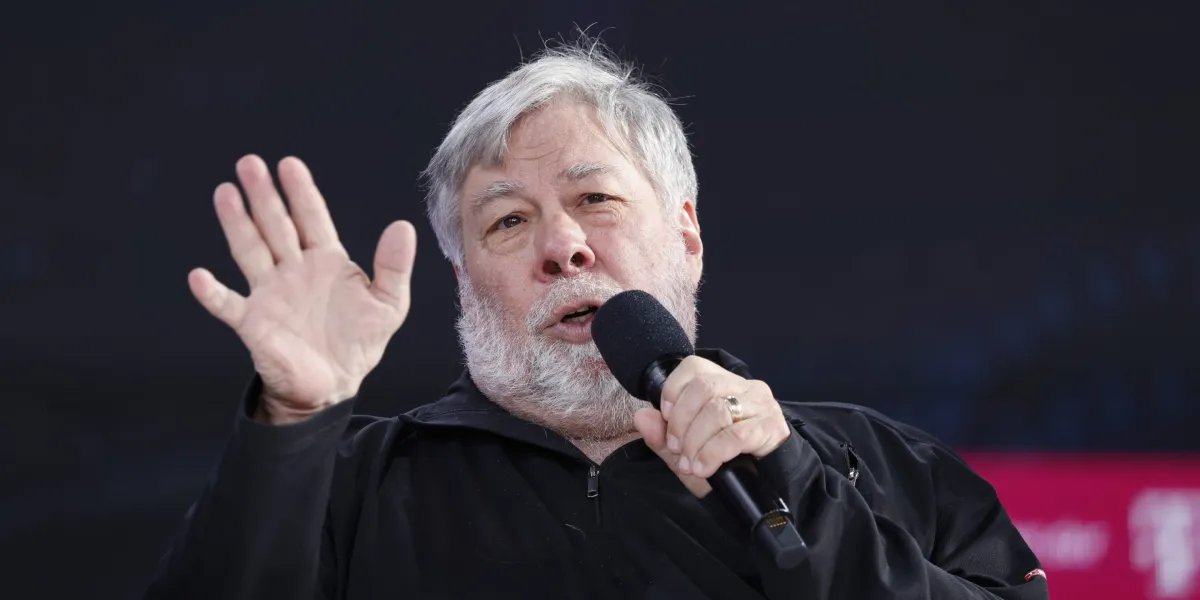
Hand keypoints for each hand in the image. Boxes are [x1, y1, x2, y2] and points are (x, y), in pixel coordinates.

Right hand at [187, 155, 415, 424]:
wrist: (334, 385)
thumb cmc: (359, 342)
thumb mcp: (389, 305)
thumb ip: (394, 267)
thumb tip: (403, 225)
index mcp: (326, 261)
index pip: (312, 218)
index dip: (301, 192)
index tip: (289, 164)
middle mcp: (294, 270)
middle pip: (276, 225)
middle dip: (264, 196)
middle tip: (250, 163)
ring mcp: (270, 293)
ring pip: (250, 251)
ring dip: (237, 224)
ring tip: (225, 192)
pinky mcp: (253, 322)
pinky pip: (227, 304)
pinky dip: (212, 293)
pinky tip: (199, 277)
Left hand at [633, 356, 789, 496]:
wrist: (766, 487)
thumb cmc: (726, 464)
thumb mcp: (687, 453)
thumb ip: (662, 436)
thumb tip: (641, 417)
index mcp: (724, 383)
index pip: (694, 367)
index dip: (673, 391)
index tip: (666, 419)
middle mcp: (745, 388)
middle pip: (704, 387)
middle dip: (681, 421)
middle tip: (677, 448)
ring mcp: (762, 405)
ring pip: (718, 409)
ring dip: (695, 441)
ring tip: (690, 464)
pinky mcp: (772, 428)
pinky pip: (736, 434)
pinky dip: (713, 453)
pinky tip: (704, 468)